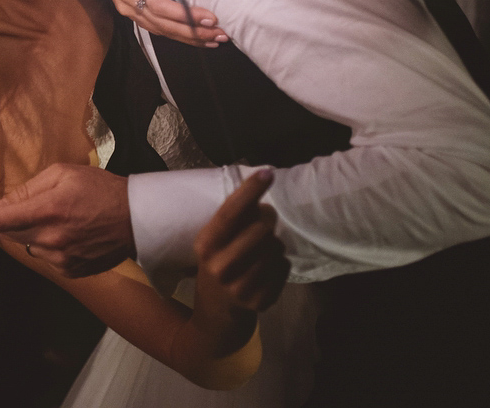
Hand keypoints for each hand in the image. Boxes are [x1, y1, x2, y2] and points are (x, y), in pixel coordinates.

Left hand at [0, 163, 134, 277]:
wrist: (136, 218)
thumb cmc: (100, 188)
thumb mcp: (62, 174)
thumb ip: (28, 189)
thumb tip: (0, 203)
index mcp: (49, 210)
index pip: (0, 219)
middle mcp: (51, 239)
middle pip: (10, 233)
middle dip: (10, 219)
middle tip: (27, 205)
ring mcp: (61, 259)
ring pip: (28, 246)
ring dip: (31, 233)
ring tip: (57, 218)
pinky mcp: (70, 271)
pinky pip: (45, 258)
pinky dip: (47, 246)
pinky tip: (67, 233)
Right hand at [89, 0, 227, 47]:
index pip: (164, 8)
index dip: (187, 15)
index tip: (211, 18)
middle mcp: (130, 4)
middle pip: (165, 26)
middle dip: (194, 33)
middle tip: (219, 36)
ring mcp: (128, 10)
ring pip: (160, 30)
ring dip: (186, 37)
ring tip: (210, 41)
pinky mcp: (128, 12)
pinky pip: (152, 28)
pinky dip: (172, 33)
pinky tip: (188, 37)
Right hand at [194, 170, 287, 315]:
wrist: (215, 318)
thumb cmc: (217, 268)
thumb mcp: (214, 245)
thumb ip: (233, 220)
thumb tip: (259, 186)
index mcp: (205, 246)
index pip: (229, 213)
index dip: (249, 191)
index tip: (268, 172)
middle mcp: (219, 266)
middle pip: (261, 229)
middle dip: (267, 222)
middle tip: (265, 221)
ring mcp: (239, 287)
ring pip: (276, 248)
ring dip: (275, 244)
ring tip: (263, 250)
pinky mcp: (259, 302)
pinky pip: (284, 268)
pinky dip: (281, 264)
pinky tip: (267, 269)